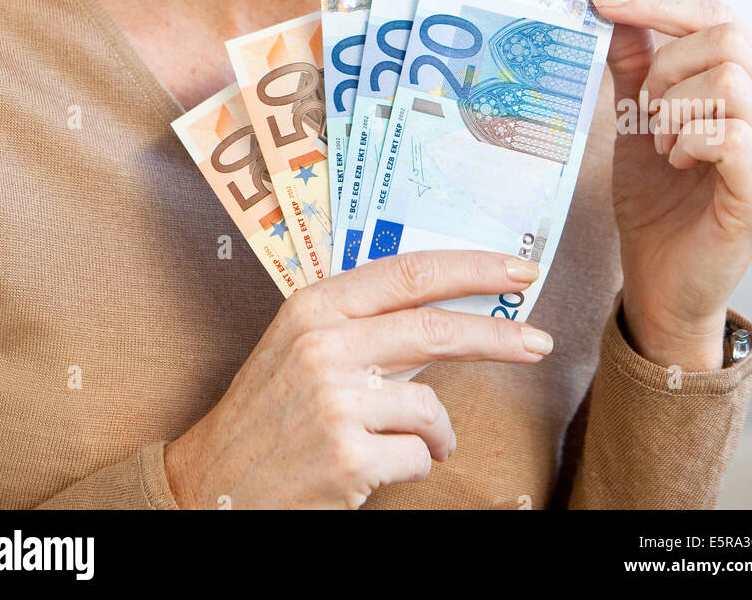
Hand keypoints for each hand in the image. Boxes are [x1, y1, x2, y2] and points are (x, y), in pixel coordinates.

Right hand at [164, 249, 550, 508]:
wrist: (212, 484)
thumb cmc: (269, 413)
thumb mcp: (303, 346)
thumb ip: (366, 324)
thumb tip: (449, 309)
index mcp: (316, 306)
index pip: (409, 272)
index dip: (471, 268)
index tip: (516, 268)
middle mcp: (324, 345)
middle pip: (435, 327)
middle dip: (498, 335)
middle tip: (539, 342)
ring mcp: (335, 402)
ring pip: (429, 405)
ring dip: (435, 432)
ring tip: (412, 444)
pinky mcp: (346, 457)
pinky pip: (418, 455)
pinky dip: (415, 464)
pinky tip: (377, 467)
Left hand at [591, 0, 751, 368]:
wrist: (658, 280)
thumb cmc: (657, 198)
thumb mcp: (636, 115)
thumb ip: (633, 59)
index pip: (718, 14)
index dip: (658, 2)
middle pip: (728, 36)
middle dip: (667, 65)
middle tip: (644, 110)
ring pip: (730, 79)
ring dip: (676, 106)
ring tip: (662, 143)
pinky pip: (729, 133)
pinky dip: (687, 140)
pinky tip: (675, 163)